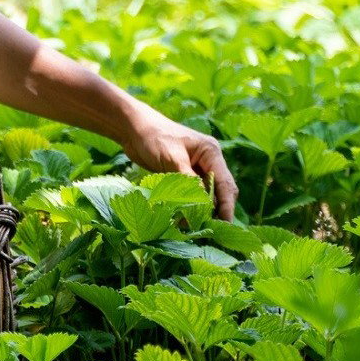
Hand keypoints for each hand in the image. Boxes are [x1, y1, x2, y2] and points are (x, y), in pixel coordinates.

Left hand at [122, 108, 238, 221]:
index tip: (225, 226)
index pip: (225, 184)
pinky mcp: (182, 176)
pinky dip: (187, 207)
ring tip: (189, 228)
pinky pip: (191, 195)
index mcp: (211, 152)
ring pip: (204, 196)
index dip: (227, 206)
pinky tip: (180, 219)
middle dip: (214, 211)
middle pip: (219, 192)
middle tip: (205, 232)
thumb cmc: (153, 137)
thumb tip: (203, 204)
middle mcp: (207, 162)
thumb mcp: (172, 158)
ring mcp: (195, 169)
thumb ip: (188, 180)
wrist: (132, 128)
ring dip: (199, 211)